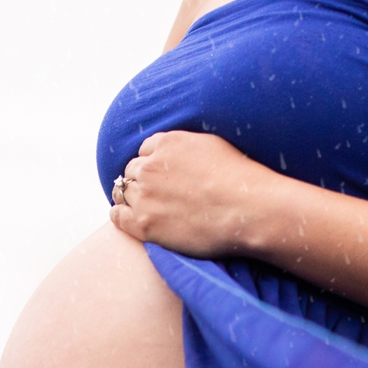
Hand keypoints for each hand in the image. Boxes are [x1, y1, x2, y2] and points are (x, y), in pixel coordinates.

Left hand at [108, 130, 276, 256]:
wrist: (249, 210)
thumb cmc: (242, 180)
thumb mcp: (213, 145)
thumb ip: (187, 147)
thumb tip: (178, 154)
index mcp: (167, 143)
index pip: (146, 150)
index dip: (153, 164)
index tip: (162, 176)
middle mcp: (150, 166)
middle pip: (133, 171)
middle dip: (142, 180)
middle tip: (156, 195)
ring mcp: (145, 196)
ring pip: (124, 192)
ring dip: (131, 198)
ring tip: (146, 208)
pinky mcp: (144, 224)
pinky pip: (117, 216)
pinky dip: (120, 215)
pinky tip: (128, 219)